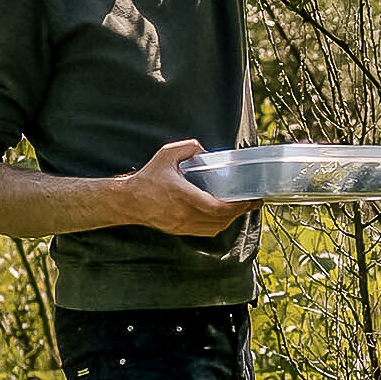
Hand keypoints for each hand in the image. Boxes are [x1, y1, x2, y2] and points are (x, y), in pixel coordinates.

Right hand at [120, 139, 256, 236]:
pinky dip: (218, 224)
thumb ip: (188, 148)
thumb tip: (205, 151)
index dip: (238, 206)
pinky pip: (206, 231)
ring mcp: (183, 225)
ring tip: (240, 208)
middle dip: (240, 212)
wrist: (129, 201)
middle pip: (221, 220)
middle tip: (252, 202)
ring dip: (230, 219)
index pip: (218, 208)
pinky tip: (223, 215)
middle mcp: (185, 214)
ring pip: (215, 228)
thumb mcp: (166, 155)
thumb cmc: (148, 178)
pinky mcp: (180, 230)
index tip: (251, 199)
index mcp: (184, 196)